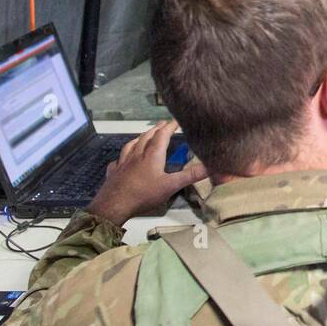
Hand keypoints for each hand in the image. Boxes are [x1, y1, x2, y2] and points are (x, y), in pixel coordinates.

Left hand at [87, 121, 206, 226]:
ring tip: (143, 136)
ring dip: (139, 138)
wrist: (114, 205)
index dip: (170, 126)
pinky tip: (121, 160)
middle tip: (162, 124)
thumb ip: (191, 175)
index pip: (162, 135)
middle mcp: (137, 155)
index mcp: (152, 155)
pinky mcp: (114, 172)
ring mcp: (123, 163)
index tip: (176, 120)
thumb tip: (212, 167)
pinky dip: (122, 157)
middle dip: (156, 129)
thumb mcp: (171, 186)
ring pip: (131, 145)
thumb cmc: (144, 194)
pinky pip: (118, 161)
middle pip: (146, 137)